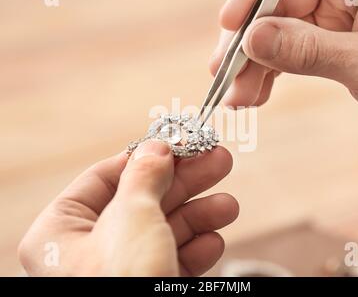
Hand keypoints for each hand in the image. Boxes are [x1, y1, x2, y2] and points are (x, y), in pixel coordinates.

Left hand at [18, 141, 237, 276]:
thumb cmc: (122, 281)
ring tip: (227, 204)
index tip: (177, 143)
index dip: (144, 157)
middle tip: (219, 160)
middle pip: (143, 200)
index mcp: (63, 230)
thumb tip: (156, 146)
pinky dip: (197, 249)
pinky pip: (174, 259)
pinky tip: (214, 239)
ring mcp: (122, 271)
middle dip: (186, 182)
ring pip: (164, 230)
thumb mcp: (132, 215)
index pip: (104, 178)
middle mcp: (89, 251)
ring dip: (200, 215)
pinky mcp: (150, 286)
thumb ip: (144, 175)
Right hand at [211, 0, 357, 129]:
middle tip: (225, 73)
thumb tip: (252, 40)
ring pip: (275, 27)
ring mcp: (333, 10)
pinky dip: (265, 72)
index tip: (230, 22)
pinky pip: (284, 48)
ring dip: (251, 63)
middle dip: (248, 40)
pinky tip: (254, 93)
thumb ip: (309, 51)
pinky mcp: (324, 35)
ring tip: (238, 96)